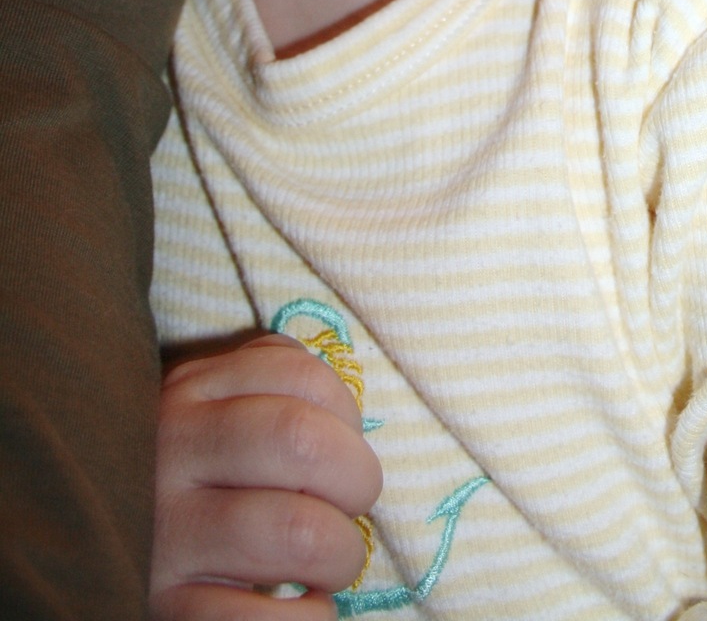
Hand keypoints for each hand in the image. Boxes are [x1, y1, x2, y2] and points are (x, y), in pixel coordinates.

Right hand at [151, 332, 382, 619]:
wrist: (85, 548)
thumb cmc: (181, 473)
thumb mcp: (207, 407)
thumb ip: (266, 388)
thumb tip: (342, 415)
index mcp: (189, 391)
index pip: (298, 375)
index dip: (345, 412)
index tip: (341, 445)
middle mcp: (170, 451)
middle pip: (301, 441)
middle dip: (355, 478)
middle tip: (349, 506)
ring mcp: (163, 533)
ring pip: (295, 529)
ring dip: (339, 552)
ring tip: (328, 563)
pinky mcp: (161, 605)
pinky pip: (255, 618)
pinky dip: (305, 619)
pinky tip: (303, 607)